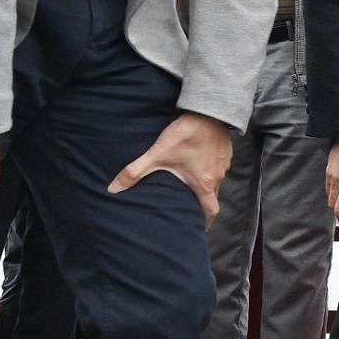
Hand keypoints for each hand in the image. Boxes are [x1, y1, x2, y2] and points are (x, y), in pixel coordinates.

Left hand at [110, 111, 232, 224]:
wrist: (209, 111)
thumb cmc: (186, 135)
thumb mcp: (157, 154)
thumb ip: (135, 172)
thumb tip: (114, 189)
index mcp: (203, 183)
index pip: (211, 210)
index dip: (206, 221)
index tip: (200, 227)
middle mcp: (217, 177)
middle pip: (212, 196)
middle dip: (201, 201)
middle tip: (189, 204)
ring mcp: (223, 164)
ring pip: (215, 179)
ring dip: (205, 181)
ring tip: (190, 178)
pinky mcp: (225, 152)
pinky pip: (218, 165)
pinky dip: (209, 166)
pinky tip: (198, 159)